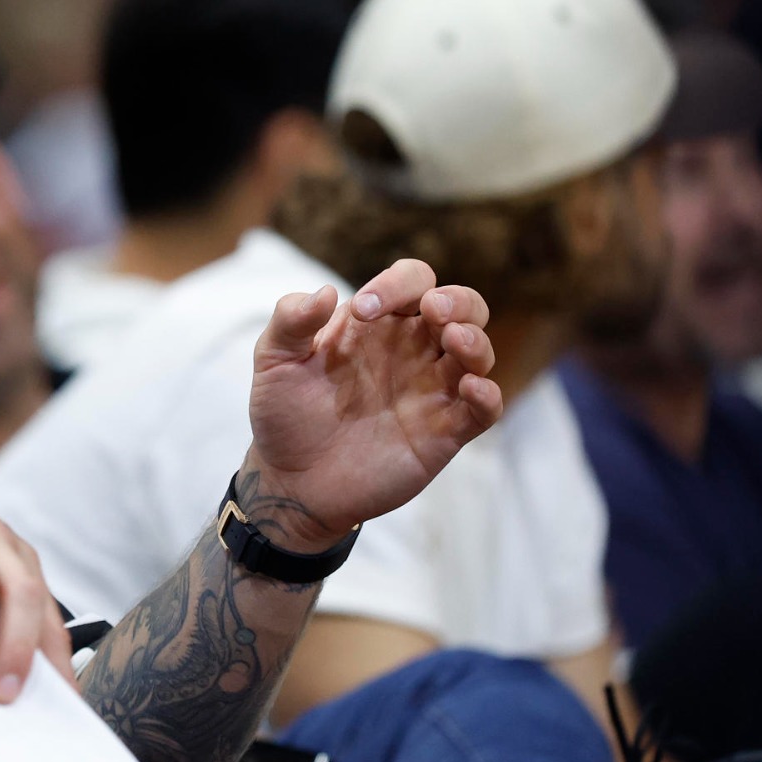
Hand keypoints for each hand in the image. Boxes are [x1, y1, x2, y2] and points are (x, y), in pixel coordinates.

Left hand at [243, 258, 501, 549]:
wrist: (290, 479)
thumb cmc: (284, 413)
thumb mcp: (273, 360)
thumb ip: (291, 320)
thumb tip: (327, 292)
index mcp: (376, 324)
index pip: (410, 282)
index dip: (395, 284)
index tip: (362, 311)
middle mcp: (411, 351)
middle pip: (461, 307)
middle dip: (456, 301)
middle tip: (433, 309)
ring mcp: (431, 391)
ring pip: (477, 352)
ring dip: (475, 340)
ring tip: (454, 339)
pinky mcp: (444, 433)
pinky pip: (483, 409)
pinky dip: (487, 395)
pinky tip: (471, 387)